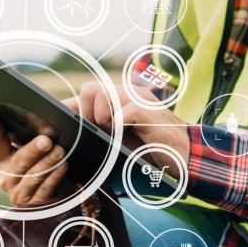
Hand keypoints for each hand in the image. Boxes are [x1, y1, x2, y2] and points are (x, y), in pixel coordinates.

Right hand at [0, 110, 68, 205]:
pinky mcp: (33, 205)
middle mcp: (6, 177)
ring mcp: (19, 193)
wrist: (55, 190)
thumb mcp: (33, 146)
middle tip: (46, 140)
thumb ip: (31, 132)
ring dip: (48, 163)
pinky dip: (55, 177)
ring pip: (33, 176)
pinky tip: (63, 166)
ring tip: (60, 151)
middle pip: (19, 162)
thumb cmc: (42, 160)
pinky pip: (45, 189)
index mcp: (1, 159)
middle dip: (33, 150)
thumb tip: (41, 116)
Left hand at [63, 83, 189, 178]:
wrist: (186, 157)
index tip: (61, 125)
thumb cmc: (152, 150)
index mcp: (121, 98)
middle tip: (101, 132)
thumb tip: (72, 132)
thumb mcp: (121, 139)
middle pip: (89, 89)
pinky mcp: (147, 111)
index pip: (87, 93)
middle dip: (87, 114)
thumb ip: (100, 129)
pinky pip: (121, 111)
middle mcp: (129, 93)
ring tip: (114, 135)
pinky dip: (117, 125)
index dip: (71, 108)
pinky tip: (123, 136)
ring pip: (101, 95)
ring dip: (101, 119)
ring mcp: (138, 99)